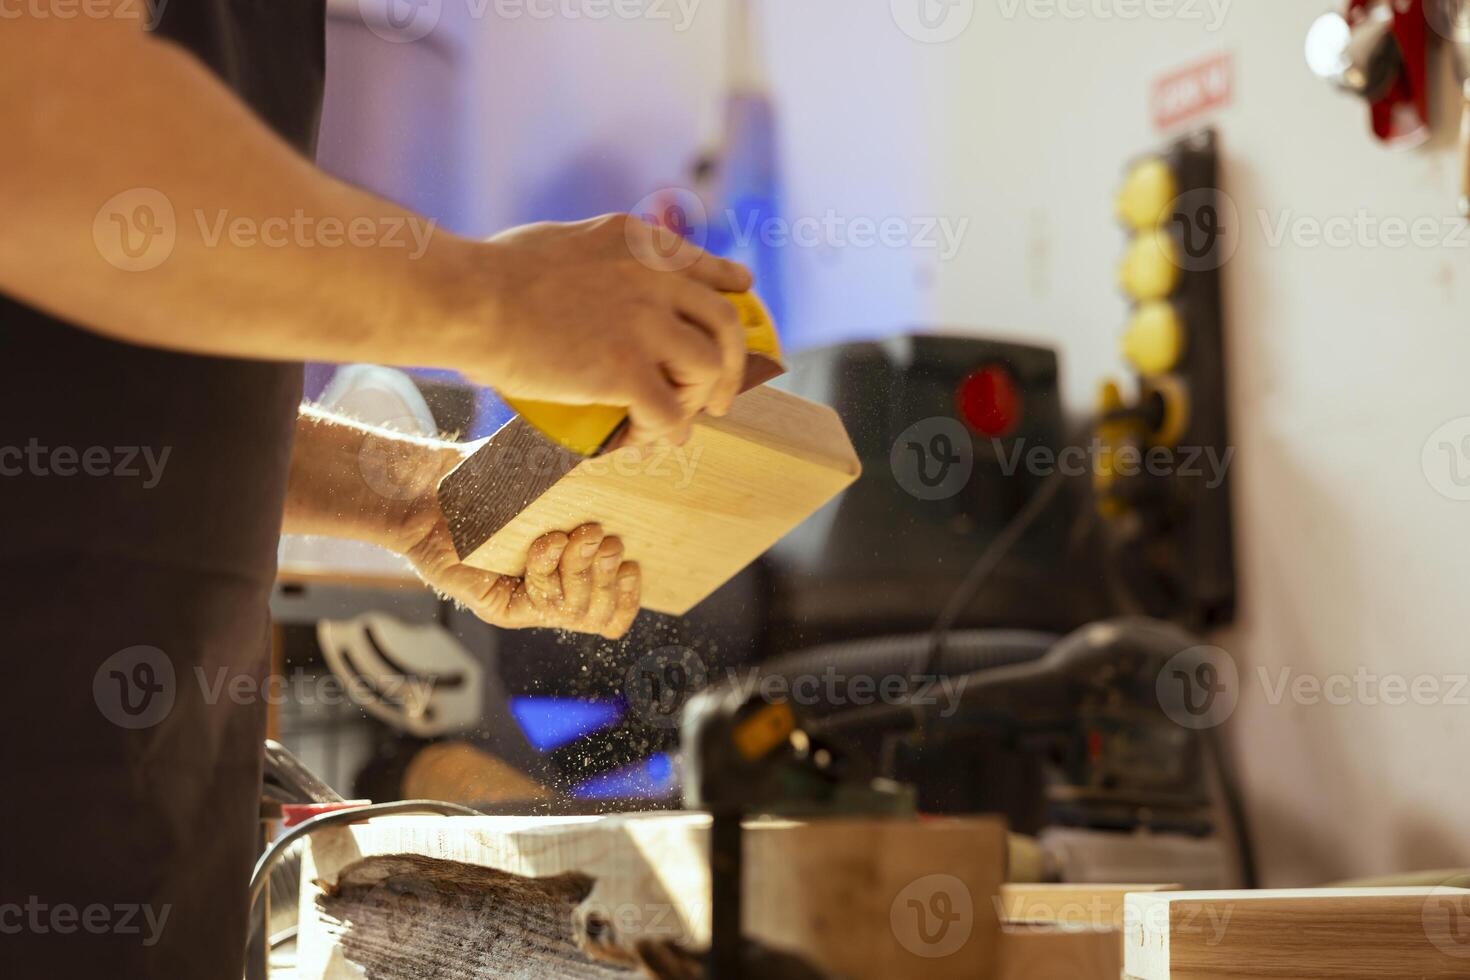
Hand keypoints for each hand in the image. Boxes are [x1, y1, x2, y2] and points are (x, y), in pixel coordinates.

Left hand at [392, 450, 640, 637]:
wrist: (431, 487)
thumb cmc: (489, 479)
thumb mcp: (546, 480)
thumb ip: (584, 481)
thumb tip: (634, 460)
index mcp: (567, 574)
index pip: (612, 612)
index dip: (630, 595)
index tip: (635, 562)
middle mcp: (548, 594)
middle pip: (599, 613)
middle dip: (610, 575)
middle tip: (604, 538)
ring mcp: (524, 604)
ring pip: (575, 610)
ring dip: (584, 569)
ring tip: (584, 533)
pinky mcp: (499, 608)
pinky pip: (539, 604)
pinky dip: (549, 570)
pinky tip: (548, 540)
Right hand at [460, 214, 753, 446]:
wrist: (468, 299)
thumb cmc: (491, 272)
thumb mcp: (561, 240)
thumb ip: (594, 258)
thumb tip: (588, 280)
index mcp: (638, 243)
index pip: (706, 268)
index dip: (730, 289)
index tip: (741, 299)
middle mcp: (653, 277)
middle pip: (723, 323)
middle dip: (731, 362)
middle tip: (719, 393)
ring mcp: (644, 323)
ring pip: (705, 368)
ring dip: (697, 399)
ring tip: (680, 420)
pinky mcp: (626, 369)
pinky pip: (668, 412)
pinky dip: (665, 432)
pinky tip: (650, 442)